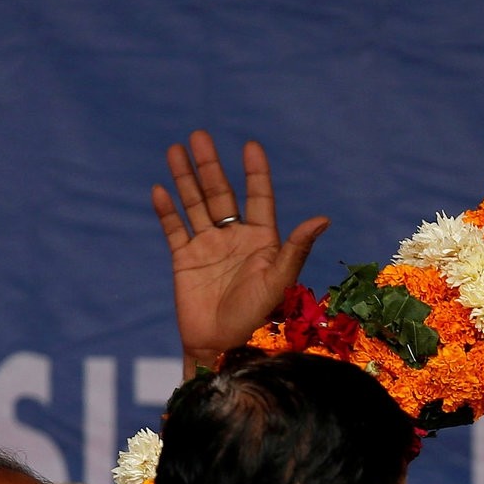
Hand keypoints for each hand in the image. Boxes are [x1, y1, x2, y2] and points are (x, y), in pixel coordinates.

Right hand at [153, 130, 328, 374]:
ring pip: (195, 205)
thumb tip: (322, 218)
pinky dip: (167, 210)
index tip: (250, 145)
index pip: (258, 197)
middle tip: (199, 135)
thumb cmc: (259, 318)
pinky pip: (174, 229)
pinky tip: (160, 190)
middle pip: (221, 194)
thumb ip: (296, 248)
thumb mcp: (280, 280)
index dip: (255, 172)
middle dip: (210, 165)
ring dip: (185, 178)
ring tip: (176, 149)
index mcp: (262, 241)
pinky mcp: (184, 260)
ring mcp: (208, 248)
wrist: (226, 347)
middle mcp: (235, 239)